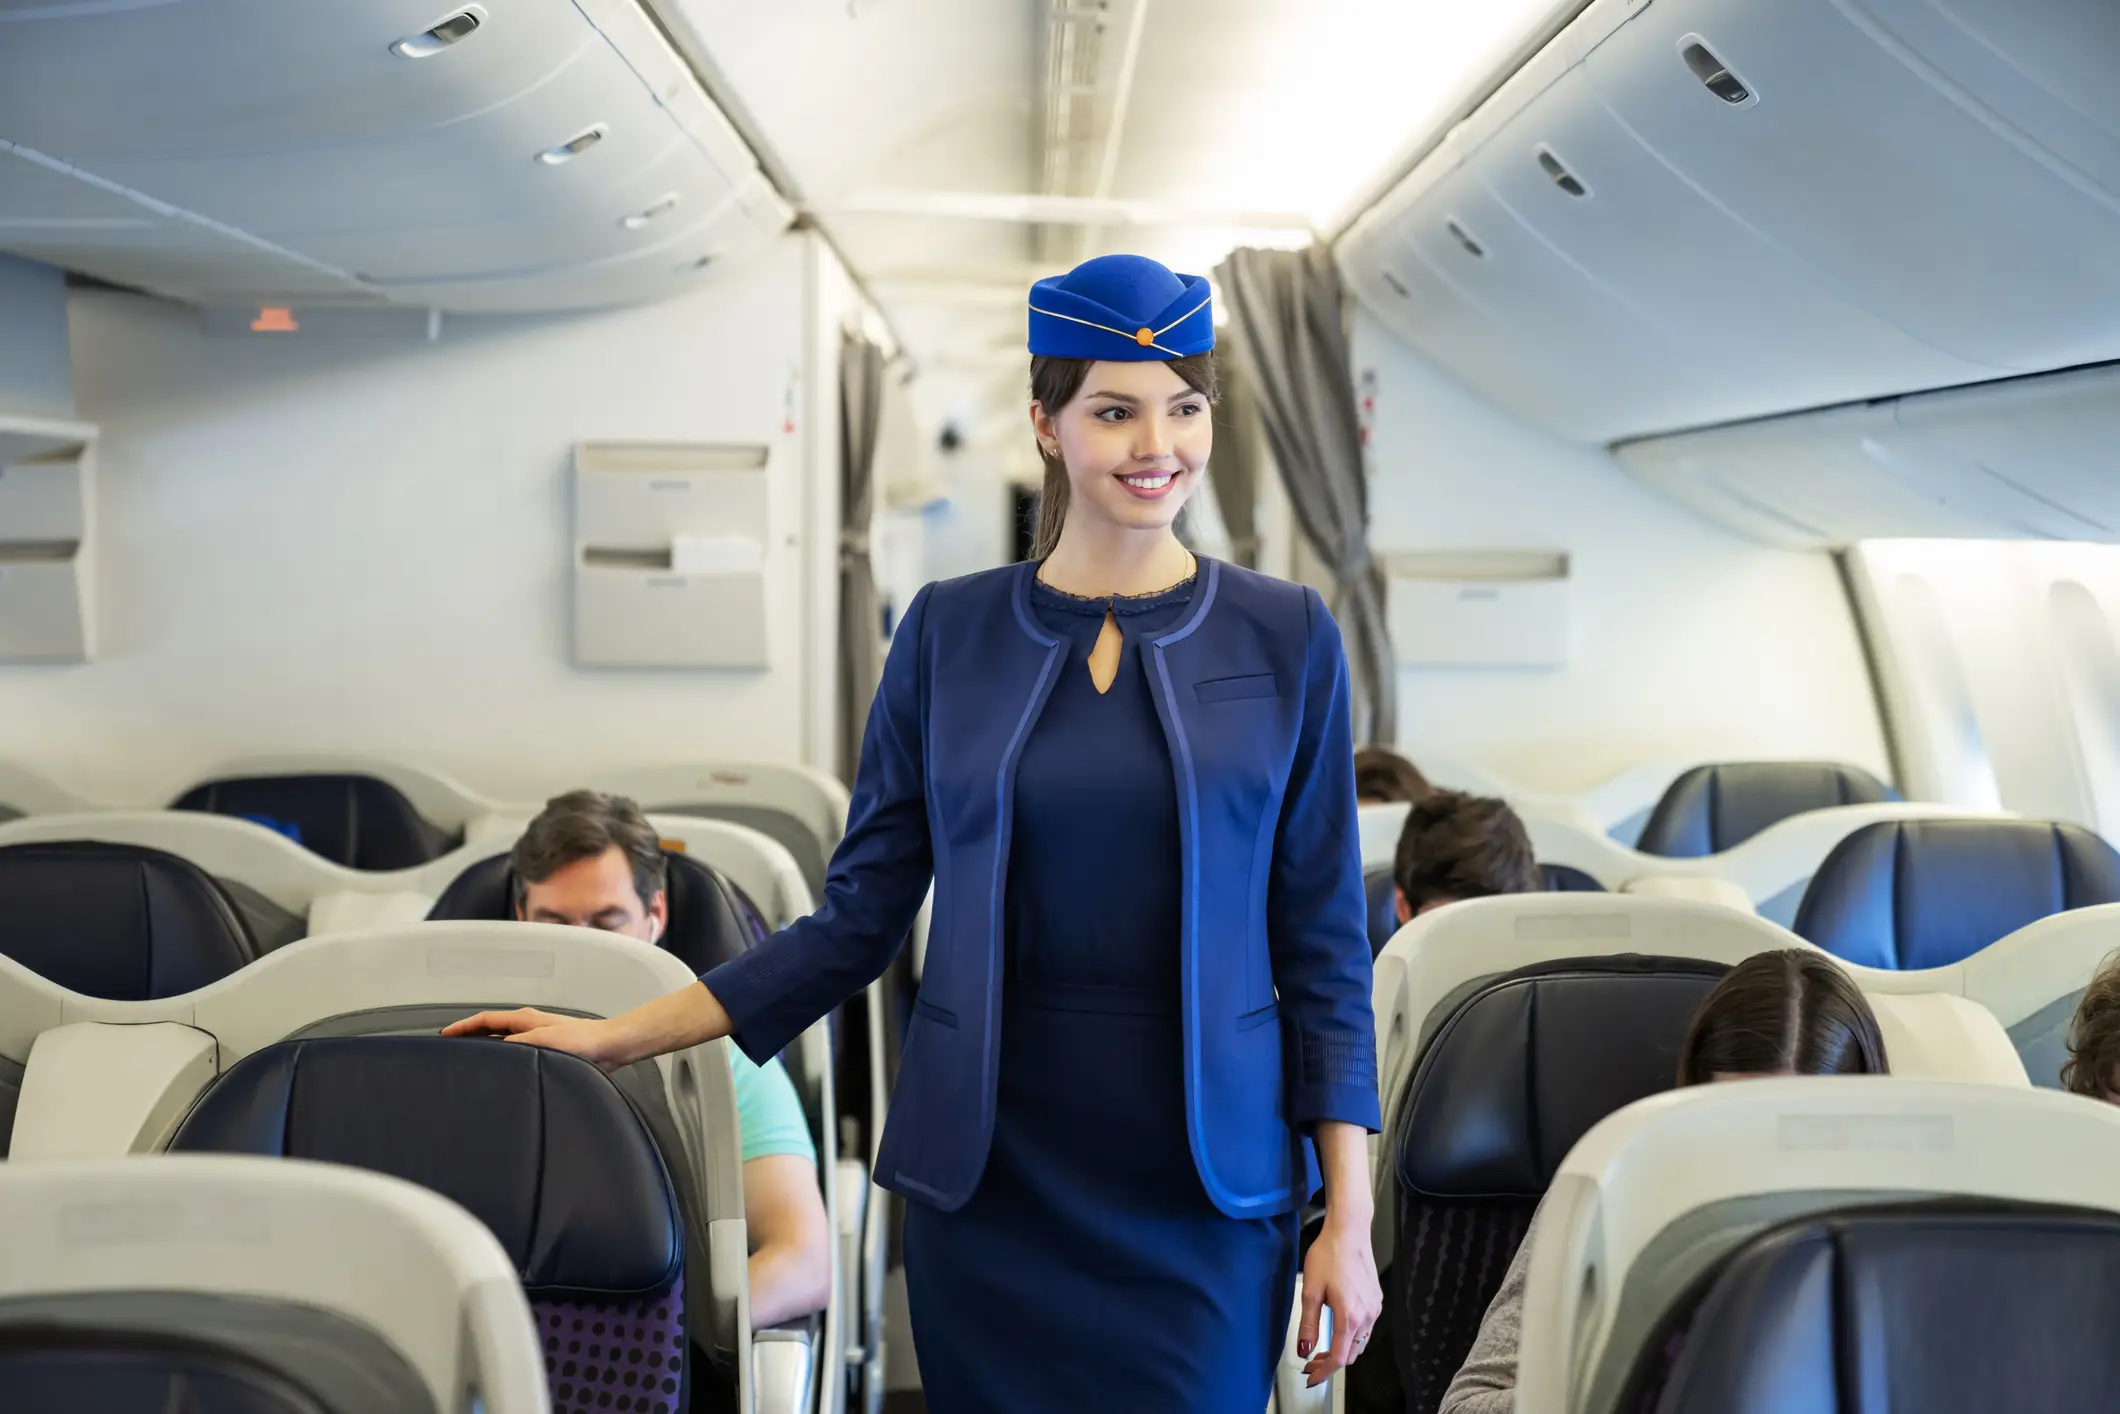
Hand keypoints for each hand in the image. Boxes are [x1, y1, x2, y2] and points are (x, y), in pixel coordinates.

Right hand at [440, 1007, 629, 1071]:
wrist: (609, 1047)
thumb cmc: (582, 1041)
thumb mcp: (541, 1042)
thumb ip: (515, 1045)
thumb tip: (493, 1051)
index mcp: (524, 1019)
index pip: (484, 1020)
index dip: (463, 1027)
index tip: (446, 1035)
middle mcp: (528, 1026)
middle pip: (491, 1029)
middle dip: (470, 1037)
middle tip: (453, 1048)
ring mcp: (537, 1038)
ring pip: (503, 1042)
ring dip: (487, 1048)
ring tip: (472, 1060)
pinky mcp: (548, 1051)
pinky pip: (516, 1053)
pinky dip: (504, 1059)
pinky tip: (504, 1072)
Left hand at [1298, 1212, 1382, 1386]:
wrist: (1350, 1231)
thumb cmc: (1328, 1255)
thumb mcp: (1310, 1291)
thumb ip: (1308, 1324)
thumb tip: (1304, 1350)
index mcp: (1349, 1316)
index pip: (1339, 1357)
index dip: (1324, 1371)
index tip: (1311, 1377)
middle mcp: (1367, 1316)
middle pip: (1351, 1353)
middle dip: (1331, 1361)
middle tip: (1311, 1361)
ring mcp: (1374, 1309)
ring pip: (1360, 1342)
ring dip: (1342, 1349)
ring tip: (1321, 1347)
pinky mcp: (1377, 1300)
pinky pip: (1365, 1328)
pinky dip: (1351, 1335)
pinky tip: (1337, 1327)